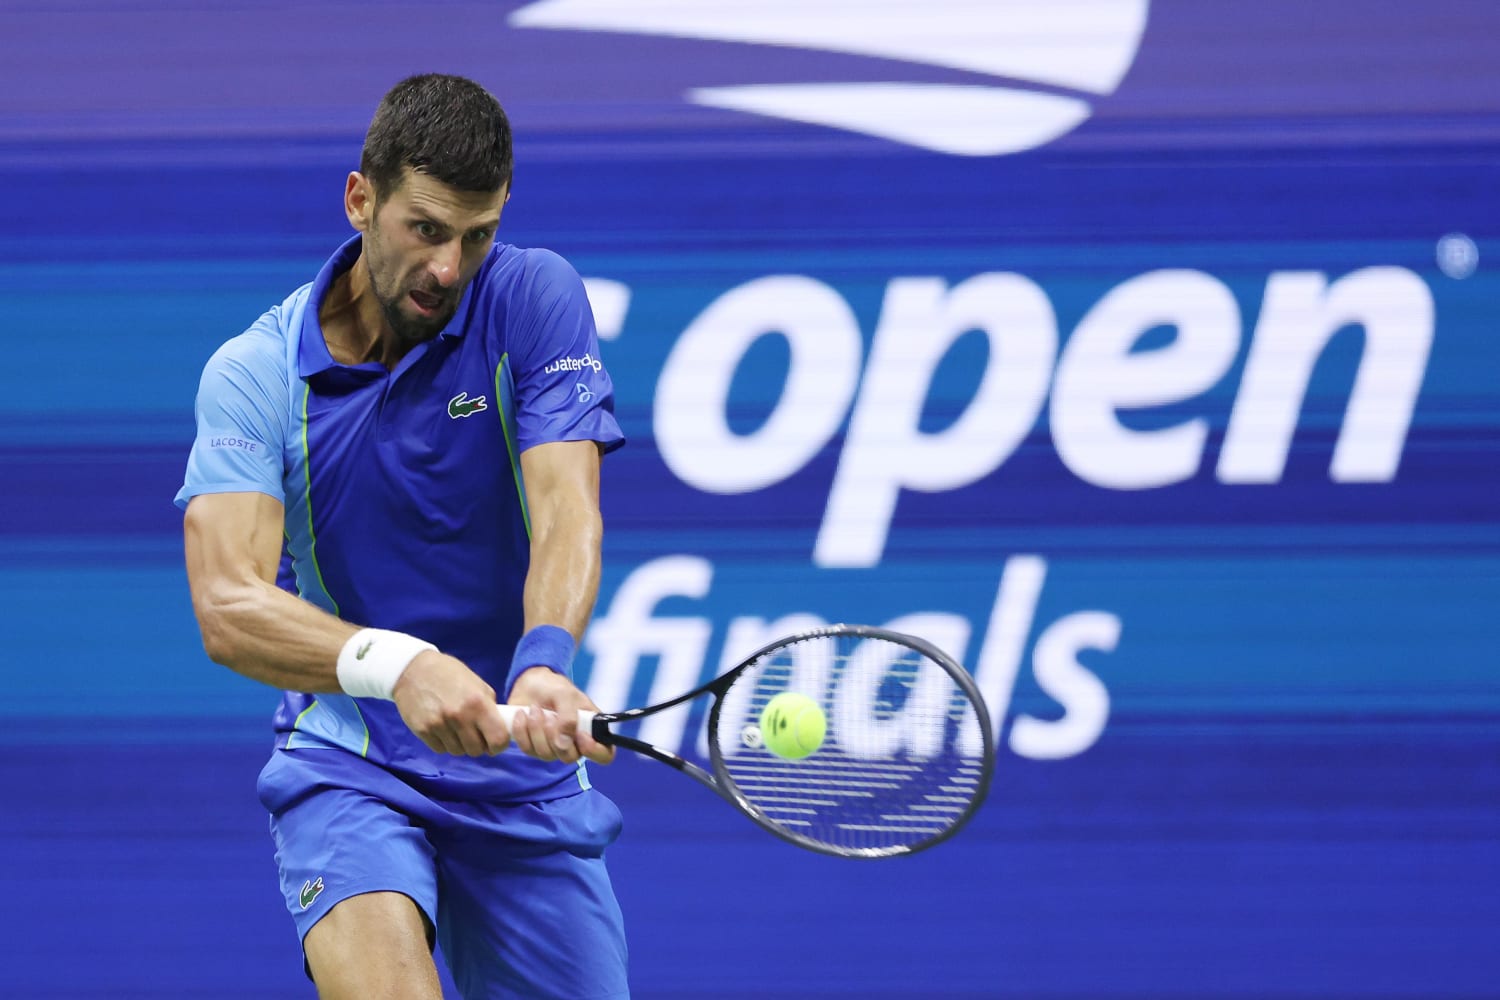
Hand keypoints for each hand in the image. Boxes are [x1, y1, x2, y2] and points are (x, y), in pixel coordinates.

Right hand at [391, 651, 512, 755]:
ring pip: (458, 751)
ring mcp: (439, 725)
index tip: (496, 742)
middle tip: (474, 734)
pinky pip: (440, 749)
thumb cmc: (448, 674)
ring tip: (456, 729)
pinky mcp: (423, 731)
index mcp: (478, 703)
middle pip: (477, 750)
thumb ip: (489, 707)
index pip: (498, 739)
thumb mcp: (477, 684)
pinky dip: (444, 743)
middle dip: (478, 745)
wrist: (413, 669)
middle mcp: (459, 716)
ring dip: (460, 744)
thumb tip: (499, 728)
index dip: (500, 744)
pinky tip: (443, 729)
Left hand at [507, 667, 614, 765]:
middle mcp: (575, 743)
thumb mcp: (566, 695)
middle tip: (549, 715)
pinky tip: (522, 715)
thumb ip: (569, 718)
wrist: (531, 684)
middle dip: (555, 736)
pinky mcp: (534, 747)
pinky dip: (522, 731)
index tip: (581, 736)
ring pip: (546, 754)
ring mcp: (554, 747)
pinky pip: (528, 749)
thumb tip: (564, 744)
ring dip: (537, 730)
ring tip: (534, 709)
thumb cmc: (555, 687)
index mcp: (592, 729)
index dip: (595, 751)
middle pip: (569, 757)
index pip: (605, 754)